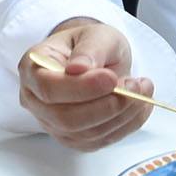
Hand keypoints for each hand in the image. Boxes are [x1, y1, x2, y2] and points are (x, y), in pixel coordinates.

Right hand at [18, 18, 155, 149]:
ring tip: (142, 89)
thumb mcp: (95, 34)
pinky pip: (101, 141)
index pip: (48, 88)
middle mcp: (36, 101)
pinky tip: (140, 105)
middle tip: (136, 85)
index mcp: (32, 68)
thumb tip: (78, 68)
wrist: (99, 61)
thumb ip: (90, 49)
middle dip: (106, 105)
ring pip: (86, 134)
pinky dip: (126, 125)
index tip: (111, 78)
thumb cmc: (91, 45)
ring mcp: (53, 125)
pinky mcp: (75, 139)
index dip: (80, 88)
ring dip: (122, 115)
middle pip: (65, 118)